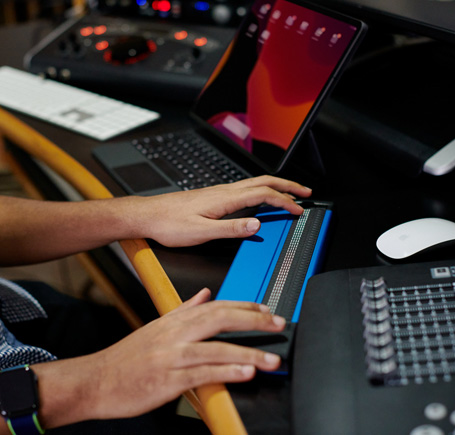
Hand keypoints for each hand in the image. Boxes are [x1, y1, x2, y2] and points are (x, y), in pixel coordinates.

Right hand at [79, 289, 284, 419]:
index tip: (265, 309)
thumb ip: (183, 310)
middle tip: (277, 324)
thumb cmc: (126, 358)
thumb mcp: (156, 327)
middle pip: (220, 318)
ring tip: (272, 359)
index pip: (215, 306)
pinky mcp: (168, 379)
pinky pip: (203, 373)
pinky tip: (245, 373)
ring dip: (249, 353)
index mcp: (173, 320)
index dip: (244, 306)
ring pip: (216, 348)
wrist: (95, 380)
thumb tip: (204, 294)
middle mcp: (174, 334)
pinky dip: (226, 371)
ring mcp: (171, 356)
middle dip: (253, 320)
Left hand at [137, 175, 311, 246]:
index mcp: (225, 199)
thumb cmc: (169, 224)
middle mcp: (224, 191)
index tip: (299, 210)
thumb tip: (257, 225)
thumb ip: (231, 229)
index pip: (263, 195)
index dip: (284, 201)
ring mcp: (219, 192)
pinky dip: (262, 190)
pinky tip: (261, 198)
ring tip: (290, 192)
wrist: (148, 216)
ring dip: (276, 186)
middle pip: (263, 182)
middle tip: (306, 191)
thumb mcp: (201, 232)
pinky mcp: (214, 196)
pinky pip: (245, 188)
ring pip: (255, 183)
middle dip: (287, 186)